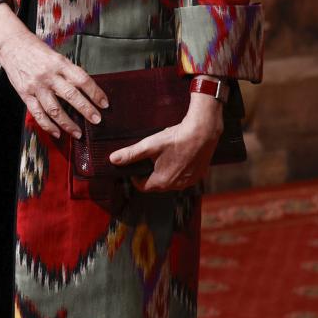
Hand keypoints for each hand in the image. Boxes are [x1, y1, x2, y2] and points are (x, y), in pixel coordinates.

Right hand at [0, 4, 107, 139]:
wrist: (11, 44)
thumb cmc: (34, 48)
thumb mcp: (56, 55)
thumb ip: (67, 71)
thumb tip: (83, 87)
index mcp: (59, 63)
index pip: (82, 79)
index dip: (95, 92)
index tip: (104, 103)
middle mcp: (49, 75)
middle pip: (71, 95)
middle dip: (86, 110)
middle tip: (96, 120)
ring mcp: (36, 86)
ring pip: (54, 109)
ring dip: (68, 123)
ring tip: (77, 132)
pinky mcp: (25, 94)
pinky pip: (38, 113)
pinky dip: (48, 125)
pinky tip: (57, 132)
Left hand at [109, 91, 224, 191]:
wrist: (203, 132)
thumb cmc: (176, 138)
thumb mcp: (150, 145)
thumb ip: (131, 154)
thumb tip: (113, 160)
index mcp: (162, 182)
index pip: (142, 186)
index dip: (135, 177)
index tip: (136, 165)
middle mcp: (176, 186)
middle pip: (157, 184)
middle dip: (151, 173)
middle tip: (150, 158)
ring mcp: (189, 181)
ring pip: (171, 181)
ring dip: (165, 172)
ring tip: (164, 156)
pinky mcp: (199, 175)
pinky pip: (184, 176)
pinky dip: (179, 170)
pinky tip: (179, 157)